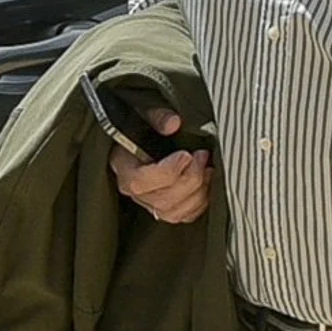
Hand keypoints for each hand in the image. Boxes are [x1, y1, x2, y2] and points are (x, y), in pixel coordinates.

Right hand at [109, 107, 211, 223]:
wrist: (144, 137)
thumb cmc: (142, 126)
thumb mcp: (145, 114)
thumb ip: (158, 117)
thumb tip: (174, 123)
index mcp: (124, 169)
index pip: (141, 182)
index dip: (168, 172)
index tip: (186, 154)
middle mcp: (135, 192)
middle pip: (163, 200)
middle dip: (190, 178)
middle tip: (201, 156)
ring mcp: (150, 203)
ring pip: (175, 212)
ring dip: (198, 191)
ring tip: (207, 168)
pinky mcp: (166, 209)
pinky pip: (185, 216)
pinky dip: (201, 203)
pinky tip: (207, 183)